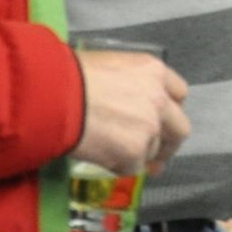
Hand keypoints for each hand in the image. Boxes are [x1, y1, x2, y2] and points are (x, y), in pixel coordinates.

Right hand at [73, 48, 191, 176]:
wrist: (52, 96)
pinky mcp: (134, 151)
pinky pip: (131, 167)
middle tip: (155, 156)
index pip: (179, 93)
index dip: (169, 110)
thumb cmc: (67, 74)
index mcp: (153, 71)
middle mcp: (159, 99)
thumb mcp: (104, 65)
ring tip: (110, 154)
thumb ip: (126, 82)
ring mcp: (150, 127)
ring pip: (153, 150)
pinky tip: (100, 159)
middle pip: (179, 128)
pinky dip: (118, 167)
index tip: (161, 121)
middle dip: (168, 144)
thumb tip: (119, 97)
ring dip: (136, 155)